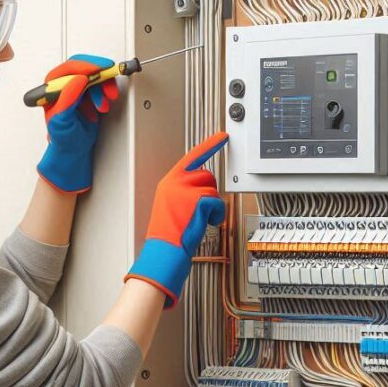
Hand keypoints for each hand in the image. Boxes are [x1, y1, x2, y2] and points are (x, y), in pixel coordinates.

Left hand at [36, 54, 118, 193]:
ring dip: (104, 86)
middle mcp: (64, 86)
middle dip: (98, 74)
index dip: (86, 66)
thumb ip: (68, 98)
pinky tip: (105, 104)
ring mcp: (77, 89)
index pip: (69, 69)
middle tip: (109, 78)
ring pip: (94, 75)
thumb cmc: (63, 139)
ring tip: (104, 104)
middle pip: (83, 67)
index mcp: (52, 89)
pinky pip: (101, 84)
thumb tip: (78, 79)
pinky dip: (106, 91)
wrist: (74, 150)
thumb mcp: (62, 120)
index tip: (100, 69)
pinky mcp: (89, 94)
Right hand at [124, 132, 227, 308]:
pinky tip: (205, 223)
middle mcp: (175, 182)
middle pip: (207, 176)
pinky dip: (216, 215)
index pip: (192, 157)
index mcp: (169, 181)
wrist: (165, 250)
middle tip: (200, 211)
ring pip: (213, 190)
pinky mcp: (196, 199)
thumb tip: (205, 184)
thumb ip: (185, 190)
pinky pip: (217, 202)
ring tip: (199, 220)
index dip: (210, 145)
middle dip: (209, 193)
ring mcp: (185, 190)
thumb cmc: (170, 234)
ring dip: (212, 207)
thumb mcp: (173, 205)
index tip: (223, 136)